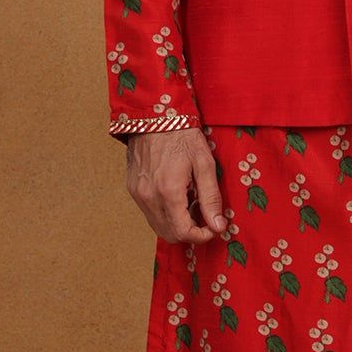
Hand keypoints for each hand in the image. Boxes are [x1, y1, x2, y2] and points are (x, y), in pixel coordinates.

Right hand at [125, 127, 226, 242]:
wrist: (154, 115)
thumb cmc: (182, 135)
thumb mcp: (204, 163)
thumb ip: (211, 198)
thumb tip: (219, 226)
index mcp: (169, 191)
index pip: (183, 233)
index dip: (201, 236)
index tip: (214, 227)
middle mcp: (149, 197)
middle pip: (170, 234)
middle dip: (190, 232)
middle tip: (204, 214)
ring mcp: (138, 194)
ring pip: (158, 226)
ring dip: (177, 224)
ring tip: (192, 203)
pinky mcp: (132, 189)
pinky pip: (149, 213)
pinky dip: (165, 214)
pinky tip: (177, 196)